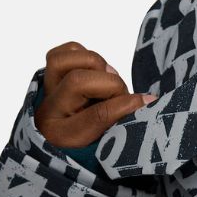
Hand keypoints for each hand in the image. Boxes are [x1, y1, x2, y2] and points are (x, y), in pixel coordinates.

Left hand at [34, 41, 156, 146]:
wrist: (63, 141)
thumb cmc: (90, 144)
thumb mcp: (106, 142)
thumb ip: (124, 123)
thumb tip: (149, 100)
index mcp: (64, 136)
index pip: (95, 115)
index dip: (123, 105)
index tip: (145, 102)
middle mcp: (49, 111)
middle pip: (78, 81)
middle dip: (111, 84)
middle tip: (121, 95)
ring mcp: (46, 90)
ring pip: (64, 61)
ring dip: (95, 65)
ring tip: (108, 80)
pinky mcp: (49, 74)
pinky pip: (64, 52)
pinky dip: (83, 55)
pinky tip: (95, 71)